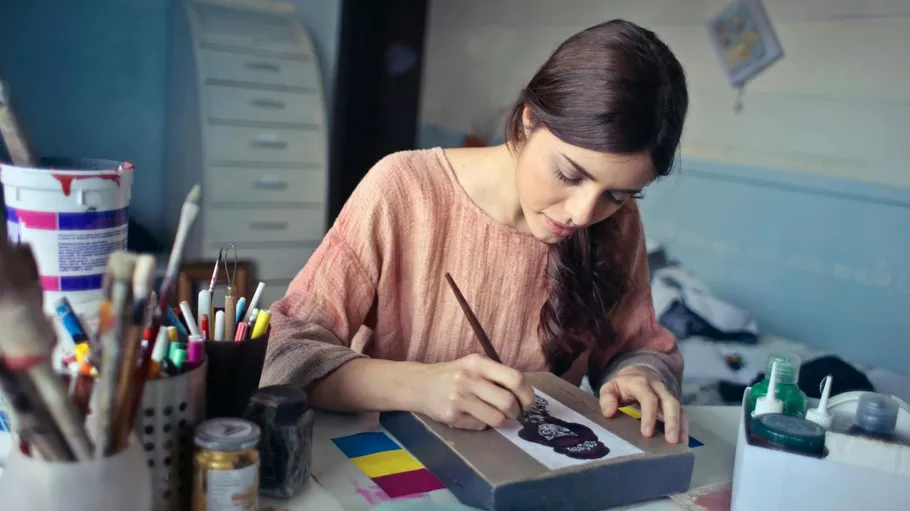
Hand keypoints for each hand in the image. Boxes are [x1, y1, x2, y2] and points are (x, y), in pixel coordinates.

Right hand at [414, 354, 534, 429]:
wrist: (418, 384)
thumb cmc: (452, 375)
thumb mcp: (472, 365)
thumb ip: (496, 376)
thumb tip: (525, 395)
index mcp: (478, 363)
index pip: (515, 378)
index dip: (527, 394)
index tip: (527, 403)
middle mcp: (468, 378)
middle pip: (508, 402)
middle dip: (517, 412)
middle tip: (514, 413)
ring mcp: (459, 398)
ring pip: (497, 418)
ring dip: (502, 420)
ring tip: (497, 416)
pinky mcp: (451, 416)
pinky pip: (480, 426)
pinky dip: (483, 424)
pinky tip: (474, 416)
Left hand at [598, 365, 687, 443]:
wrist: (638, 373)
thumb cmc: (622, 385)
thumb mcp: (609, 387)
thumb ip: (607, 399)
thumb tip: (609, 413)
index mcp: (640, 383)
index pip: (648, 398)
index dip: (649, 415)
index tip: (647, 433)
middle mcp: (658, 387)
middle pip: (670, 402)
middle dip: (672, 421)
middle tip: (671, 440)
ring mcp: (667, 394)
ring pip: (679, 408)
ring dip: (681, 426)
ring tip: (680, 444)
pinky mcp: (672, 403)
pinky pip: (682, 413)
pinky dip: (684, 427)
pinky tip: (683, 442)